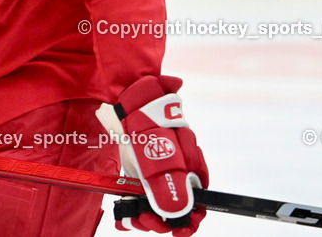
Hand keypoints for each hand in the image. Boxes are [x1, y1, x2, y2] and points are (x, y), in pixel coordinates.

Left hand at [113, 75, 208, 235]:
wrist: (123, 98)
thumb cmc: (146, 120)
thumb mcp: (158, 152)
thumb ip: (169, 183)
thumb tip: (179, 215)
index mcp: (191, 167)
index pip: (198, 203)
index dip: (188, 220)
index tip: (175, 230)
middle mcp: (177, 171)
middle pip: (176, 208)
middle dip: (162, 221)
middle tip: (143, 220)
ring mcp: (158, 171)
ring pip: (157, 206)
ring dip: (146, 217)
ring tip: (131, 218)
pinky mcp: (140, 171)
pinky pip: (141, 197)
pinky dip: (132, 208)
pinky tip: (123, 215)